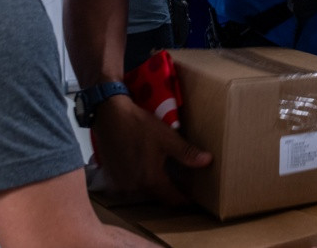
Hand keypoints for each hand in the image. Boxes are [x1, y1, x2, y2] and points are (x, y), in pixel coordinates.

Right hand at [91, 96, 211, 204]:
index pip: (171, 199)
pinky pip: (127, 186)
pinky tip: (139, 169)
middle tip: (177, 185)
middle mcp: (134, 187)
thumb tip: (207, 161)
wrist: (110, 116)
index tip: (190, 200)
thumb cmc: (138, 125)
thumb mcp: (167, 138)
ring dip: (150, 186)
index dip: (183, 200)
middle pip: (156, 196)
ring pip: (141, 192)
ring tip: (159, 175)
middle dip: (167, 192)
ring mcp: (120, 184)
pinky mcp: (110, 178)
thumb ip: (187, 153)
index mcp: (150, 180)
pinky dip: (135, 181)